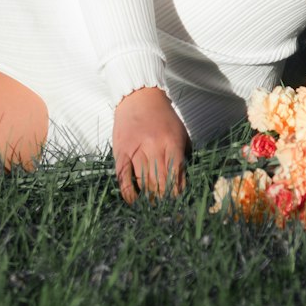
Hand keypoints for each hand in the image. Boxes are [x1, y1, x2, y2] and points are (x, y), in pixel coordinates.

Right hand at [112, 86, 190, 204]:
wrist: (139, 97)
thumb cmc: (162, 117)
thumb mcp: (180, 131)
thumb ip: (183, 154)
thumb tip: (184, 181)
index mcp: (171, 142)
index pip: (176, 173)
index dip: (178, 192)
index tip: (179, 203)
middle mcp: (154, 147)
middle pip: (160, 181)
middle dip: (164, 198)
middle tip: (166, 209)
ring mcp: (136, 150)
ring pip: (144, 181)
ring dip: (149, 197)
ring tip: (153, 206)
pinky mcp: (121, 152)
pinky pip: (124, 177)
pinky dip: (129, 192)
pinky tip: (134, 200)